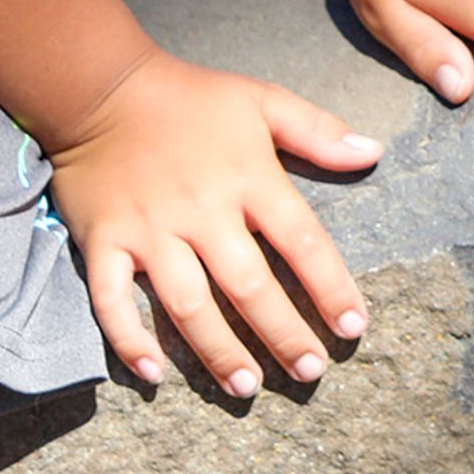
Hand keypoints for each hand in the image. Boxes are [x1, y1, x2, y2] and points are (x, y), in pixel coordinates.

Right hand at [47, 49, 380, 398]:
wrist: (100, 87)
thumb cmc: (190, 99)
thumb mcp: (261, 100)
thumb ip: (317, 130)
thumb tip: (373, 153)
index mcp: (248, 178)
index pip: (302, 242)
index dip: (331, 288)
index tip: (353, 327)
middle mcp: (201, 211)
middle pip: (249, 285)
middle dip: (283, 334)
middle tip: (308, 373)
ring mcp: (149, 230)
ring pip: (188, 304)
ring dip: (218, 350)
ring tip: (246, 386)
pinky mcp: (103, 242)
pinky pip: (112, 301)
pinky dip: (129, 340)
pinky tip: (153, 375)